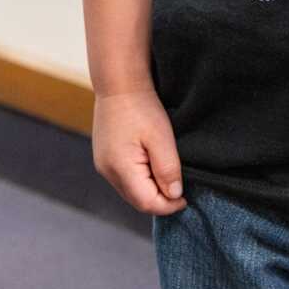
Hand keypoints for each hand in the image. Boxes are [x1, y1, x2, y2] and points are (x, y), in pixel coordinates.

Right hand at [91, 86, 187, 215]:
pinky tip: (152, 167)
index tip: (186, 199)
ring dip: (150, 190)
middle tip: (180, 191)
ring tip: (168, 178)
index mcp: (120, 168)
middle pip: (137, 201)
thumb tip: (174, 196)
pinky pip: (124, 179)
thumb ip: (168, 169)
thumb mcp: (161, 137)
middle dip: (160, 200)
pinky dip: (140, 180)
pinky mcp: (104, 157)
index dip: (168, 206)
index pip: (146, 203)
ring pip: (130, 191)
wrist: (119, 82)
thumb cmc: (141, 106)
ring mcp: (103, 164)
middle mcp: (107, 171)